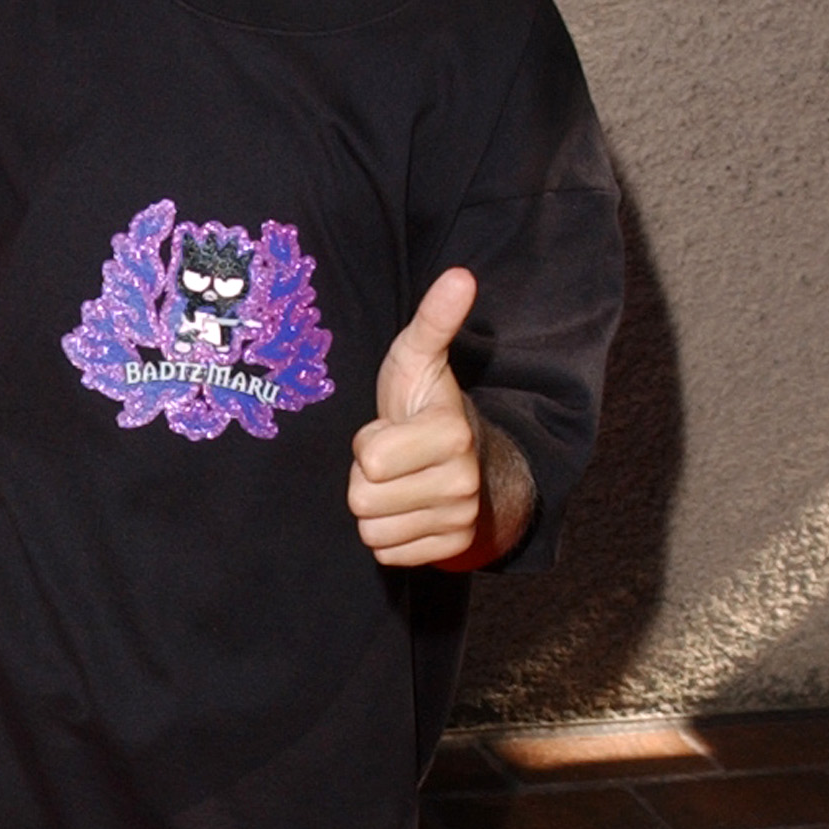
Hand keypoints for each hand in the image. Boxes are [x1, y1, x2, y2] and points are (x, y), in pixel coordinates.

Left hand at [348, 267, 482, 567]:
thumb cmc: (424, 405)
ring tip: (399, 480)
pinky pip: (386, 553)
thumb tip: (460, 274)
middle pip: (362, 500)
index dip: (367, 442)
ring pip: (372, 531)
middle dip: (366, 477)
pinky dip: (389, 533)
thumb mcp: (418, 360)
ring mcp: (458, 519)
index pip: (367, 460)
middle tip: (392, 458)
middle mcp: (462, 482)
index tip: (393, 429)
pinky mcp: (450, 549)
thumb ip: (434, 320)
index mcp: (451, 433)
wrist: (466, 460)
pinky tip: (407, 507)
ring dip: (376, 506)